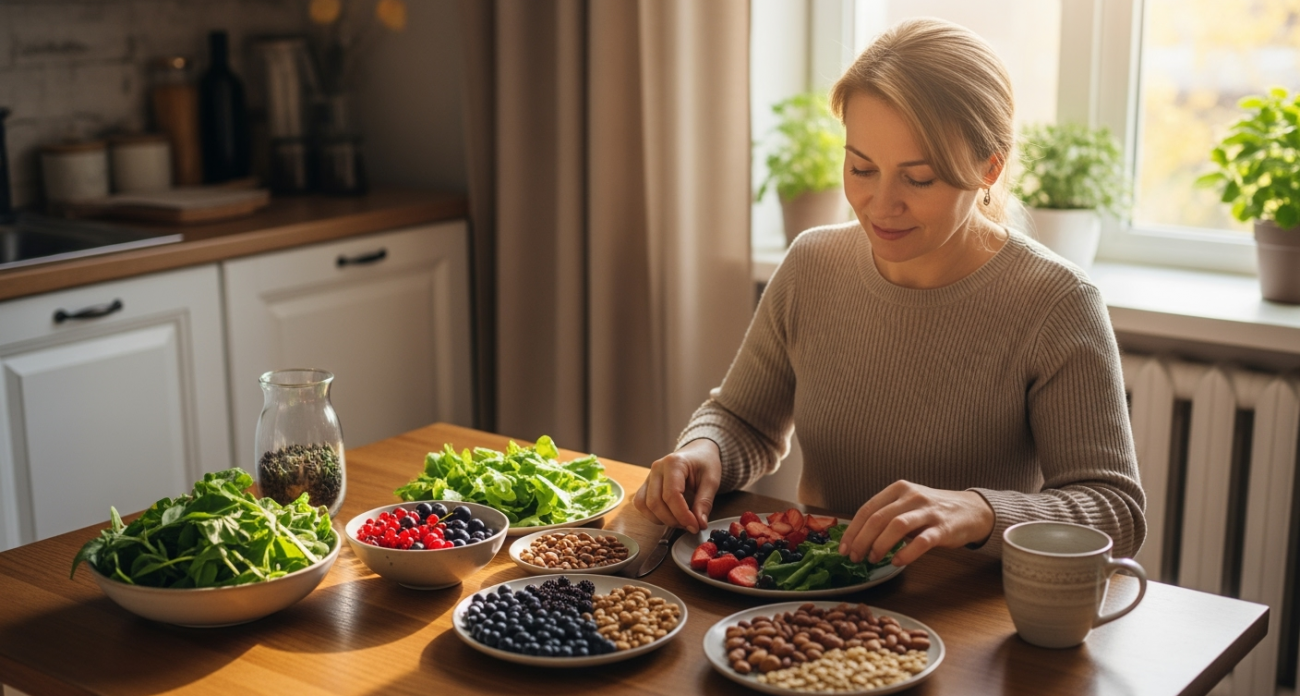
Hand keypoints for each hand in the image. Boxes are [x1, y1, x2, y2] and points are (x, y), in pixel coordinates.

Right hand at [633, 439, 721, 532]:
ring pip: (645, 505)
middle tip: (691, 525)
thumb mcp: (711, 480)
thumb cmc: (704, 463)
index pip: (671, 495)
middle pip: (655, 502)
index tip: (695, 526)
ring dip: (662, 519)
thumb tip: (699, 524)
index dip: (682, 515)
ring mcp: (649, 476)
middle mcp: (657, 468)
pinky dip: (653, 515)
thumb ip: (704, 502)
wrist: (698, 452)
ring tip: (681, 521)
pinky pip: (641, 504)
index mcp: (674, 463)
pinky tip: (669, 516)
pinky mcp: (646, 485)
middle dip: (673, 520)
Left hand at [838, 480, 993, 566]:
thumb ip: (886, 516)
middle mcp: (911, 496)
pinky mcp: (943, 528)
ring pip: (896, 526)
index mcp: (898, 489)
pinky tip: (897, 562)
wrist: (970, 510)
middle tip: (855, 558)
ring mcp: (927, 511)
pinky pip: (921, 541)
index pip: (868, 509)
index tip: (844, 548)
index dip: (853, 530)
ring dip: (880, 545)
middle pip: (878, 518)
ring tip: (873, 560)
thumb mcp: (907, 505)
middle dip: (862, 540)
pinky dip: (906, 553)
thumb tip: (858, 539)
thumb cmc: (932, 511)